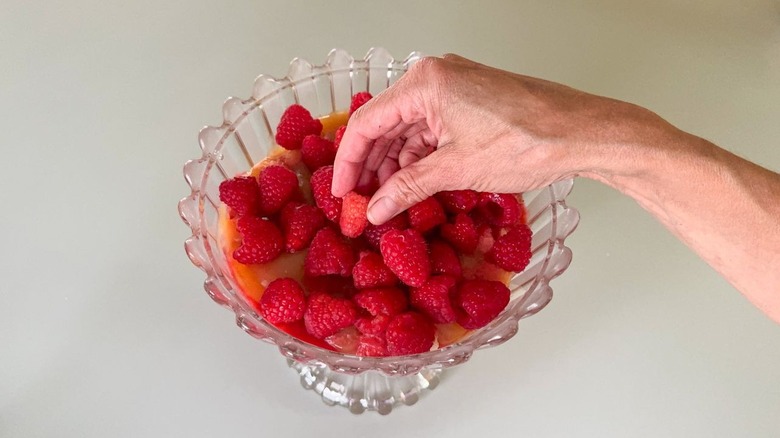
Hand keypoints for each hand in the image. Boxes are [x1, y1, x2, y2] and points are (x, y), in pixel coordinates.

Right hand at [332, 54, 659, 224]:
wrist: (583, 133)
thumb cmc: (530, 141)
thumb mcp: (457, 170)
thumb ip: (408, 188)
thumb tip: (376, 209)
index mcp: (425, 83)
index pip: (366, 124)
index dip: (348, 163)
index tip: (341, 194)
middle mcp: (435, 76)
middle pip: (385, 124)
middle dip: (372, 166)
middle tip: (362, 202)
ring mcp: (455, 86)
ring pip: (408, 128)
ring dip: (396, 163)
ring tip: (388, 199)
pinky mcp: (471, 100)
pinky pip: (432, 128)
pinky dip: (421, 156)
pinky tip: (414, 182)